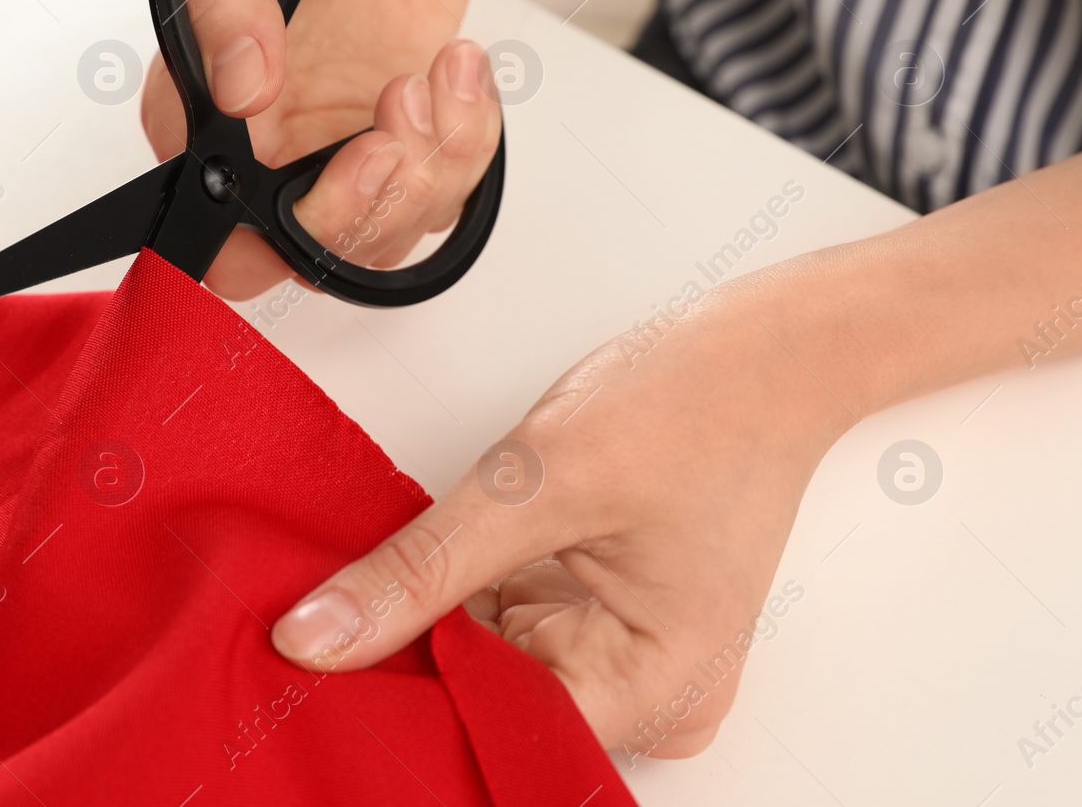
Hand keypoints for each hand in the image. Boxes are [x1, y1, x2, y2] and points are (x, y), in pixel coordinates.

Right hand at [138, 0, 500, 298]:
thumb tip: (239, 86)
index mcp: (198, 116)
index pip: (214, 237)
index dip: (283, 232)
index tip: (357, 152)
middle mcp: (259, 152)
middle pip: (305, 256)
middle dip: (373, 207)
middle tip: (403, 121)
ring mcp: (329, 157)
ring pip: (383, 236)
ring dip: (433, 163)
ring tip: (438, 70)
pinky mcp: (396, 151)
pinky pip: (440, 197)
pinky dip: (469, 140)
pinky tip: (458, 68)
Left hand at [269, 271, 857, 759]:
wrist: (762, 355)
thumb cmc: (693, 407)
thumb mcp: (535, 484)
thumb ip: (422, 568)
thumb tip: (319, 635)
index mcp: (656, 689)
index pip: (497, 726)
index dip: (407, 694)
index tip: (327, 656)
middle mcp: (653, 698)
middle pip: (496, 704)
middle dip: (420, 655)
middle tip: (339, 608)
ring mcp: (633, 664)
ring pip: (496, 668)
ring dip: (440, 624)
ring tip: (402, 571)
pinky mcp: (610, 629)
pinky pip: (515, 635)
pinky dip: (471, 600)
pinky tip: (443, 566)